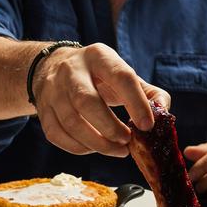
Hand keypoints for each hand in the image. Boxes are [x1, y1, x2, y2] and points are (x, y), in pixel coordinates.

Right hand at [32, 43, 169, 156]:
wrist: (52, 68)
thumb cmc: (97, 76)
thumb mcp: (122, 74)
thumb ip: (148, 93)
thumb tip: (164, 113)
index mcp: (98, 56)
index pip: (121, 77)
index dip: (136, 103)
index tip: (147, 126)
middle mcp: (71, 71)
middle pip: (87, 102)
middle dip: (110, 128)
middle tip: (127, 142)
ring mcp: (53, 91)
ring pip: (71, 123)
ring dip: (97, 143)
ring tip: (117, 150)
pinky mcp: (43, 110)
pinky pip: (57, 135)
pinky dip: (78, 148)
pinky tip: (94, 148)